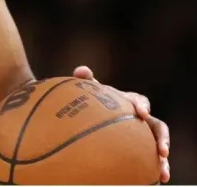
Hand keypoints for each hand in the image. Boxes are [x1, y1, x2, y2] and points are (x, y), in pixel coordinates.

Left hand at [73, 65, 169, 182]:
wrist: (93, 117)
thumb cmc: (92, 102)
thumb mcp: (88, 92)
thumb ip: (85, 81)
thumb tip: (81, 70)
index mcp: (129, 103)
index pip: (139, 102)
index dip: (142, 106)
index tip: (141, 113)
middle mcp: (141, 120)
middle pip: (158, 127)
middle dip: (162, 138)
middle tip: (162, 150)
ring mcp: (142, 136)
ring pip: (158, 147)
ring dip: (163, 159)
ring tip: (163, 172)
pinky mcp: (141, 151)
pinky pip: (150, 162)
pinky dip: (154, 171)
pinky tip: (155, 181)